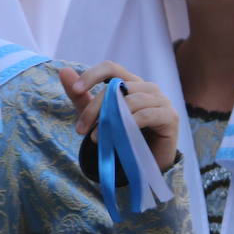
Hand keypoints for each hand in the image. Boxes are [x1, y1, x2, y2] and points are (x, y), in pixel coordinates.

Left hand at [59, 62, 178, 171]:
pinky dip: (128, 124)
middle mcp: (148, 88)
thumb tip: (63, 71)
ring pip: (131, 101)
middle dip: (95, 108)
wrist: (145, 165)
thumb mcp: (96, 116)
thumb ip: (81, 96)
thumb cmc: (122, 137)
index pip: (111, 68)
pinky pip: (147, 114)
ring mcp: (161, 101)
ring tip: (95, 139)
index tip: (76, 90)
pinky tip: (117, 137)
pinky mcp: (170, 117)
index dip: (93, 75)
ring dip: (109, 120)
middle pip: (117, 87)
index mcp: (132, 83)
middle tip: (80, 129)